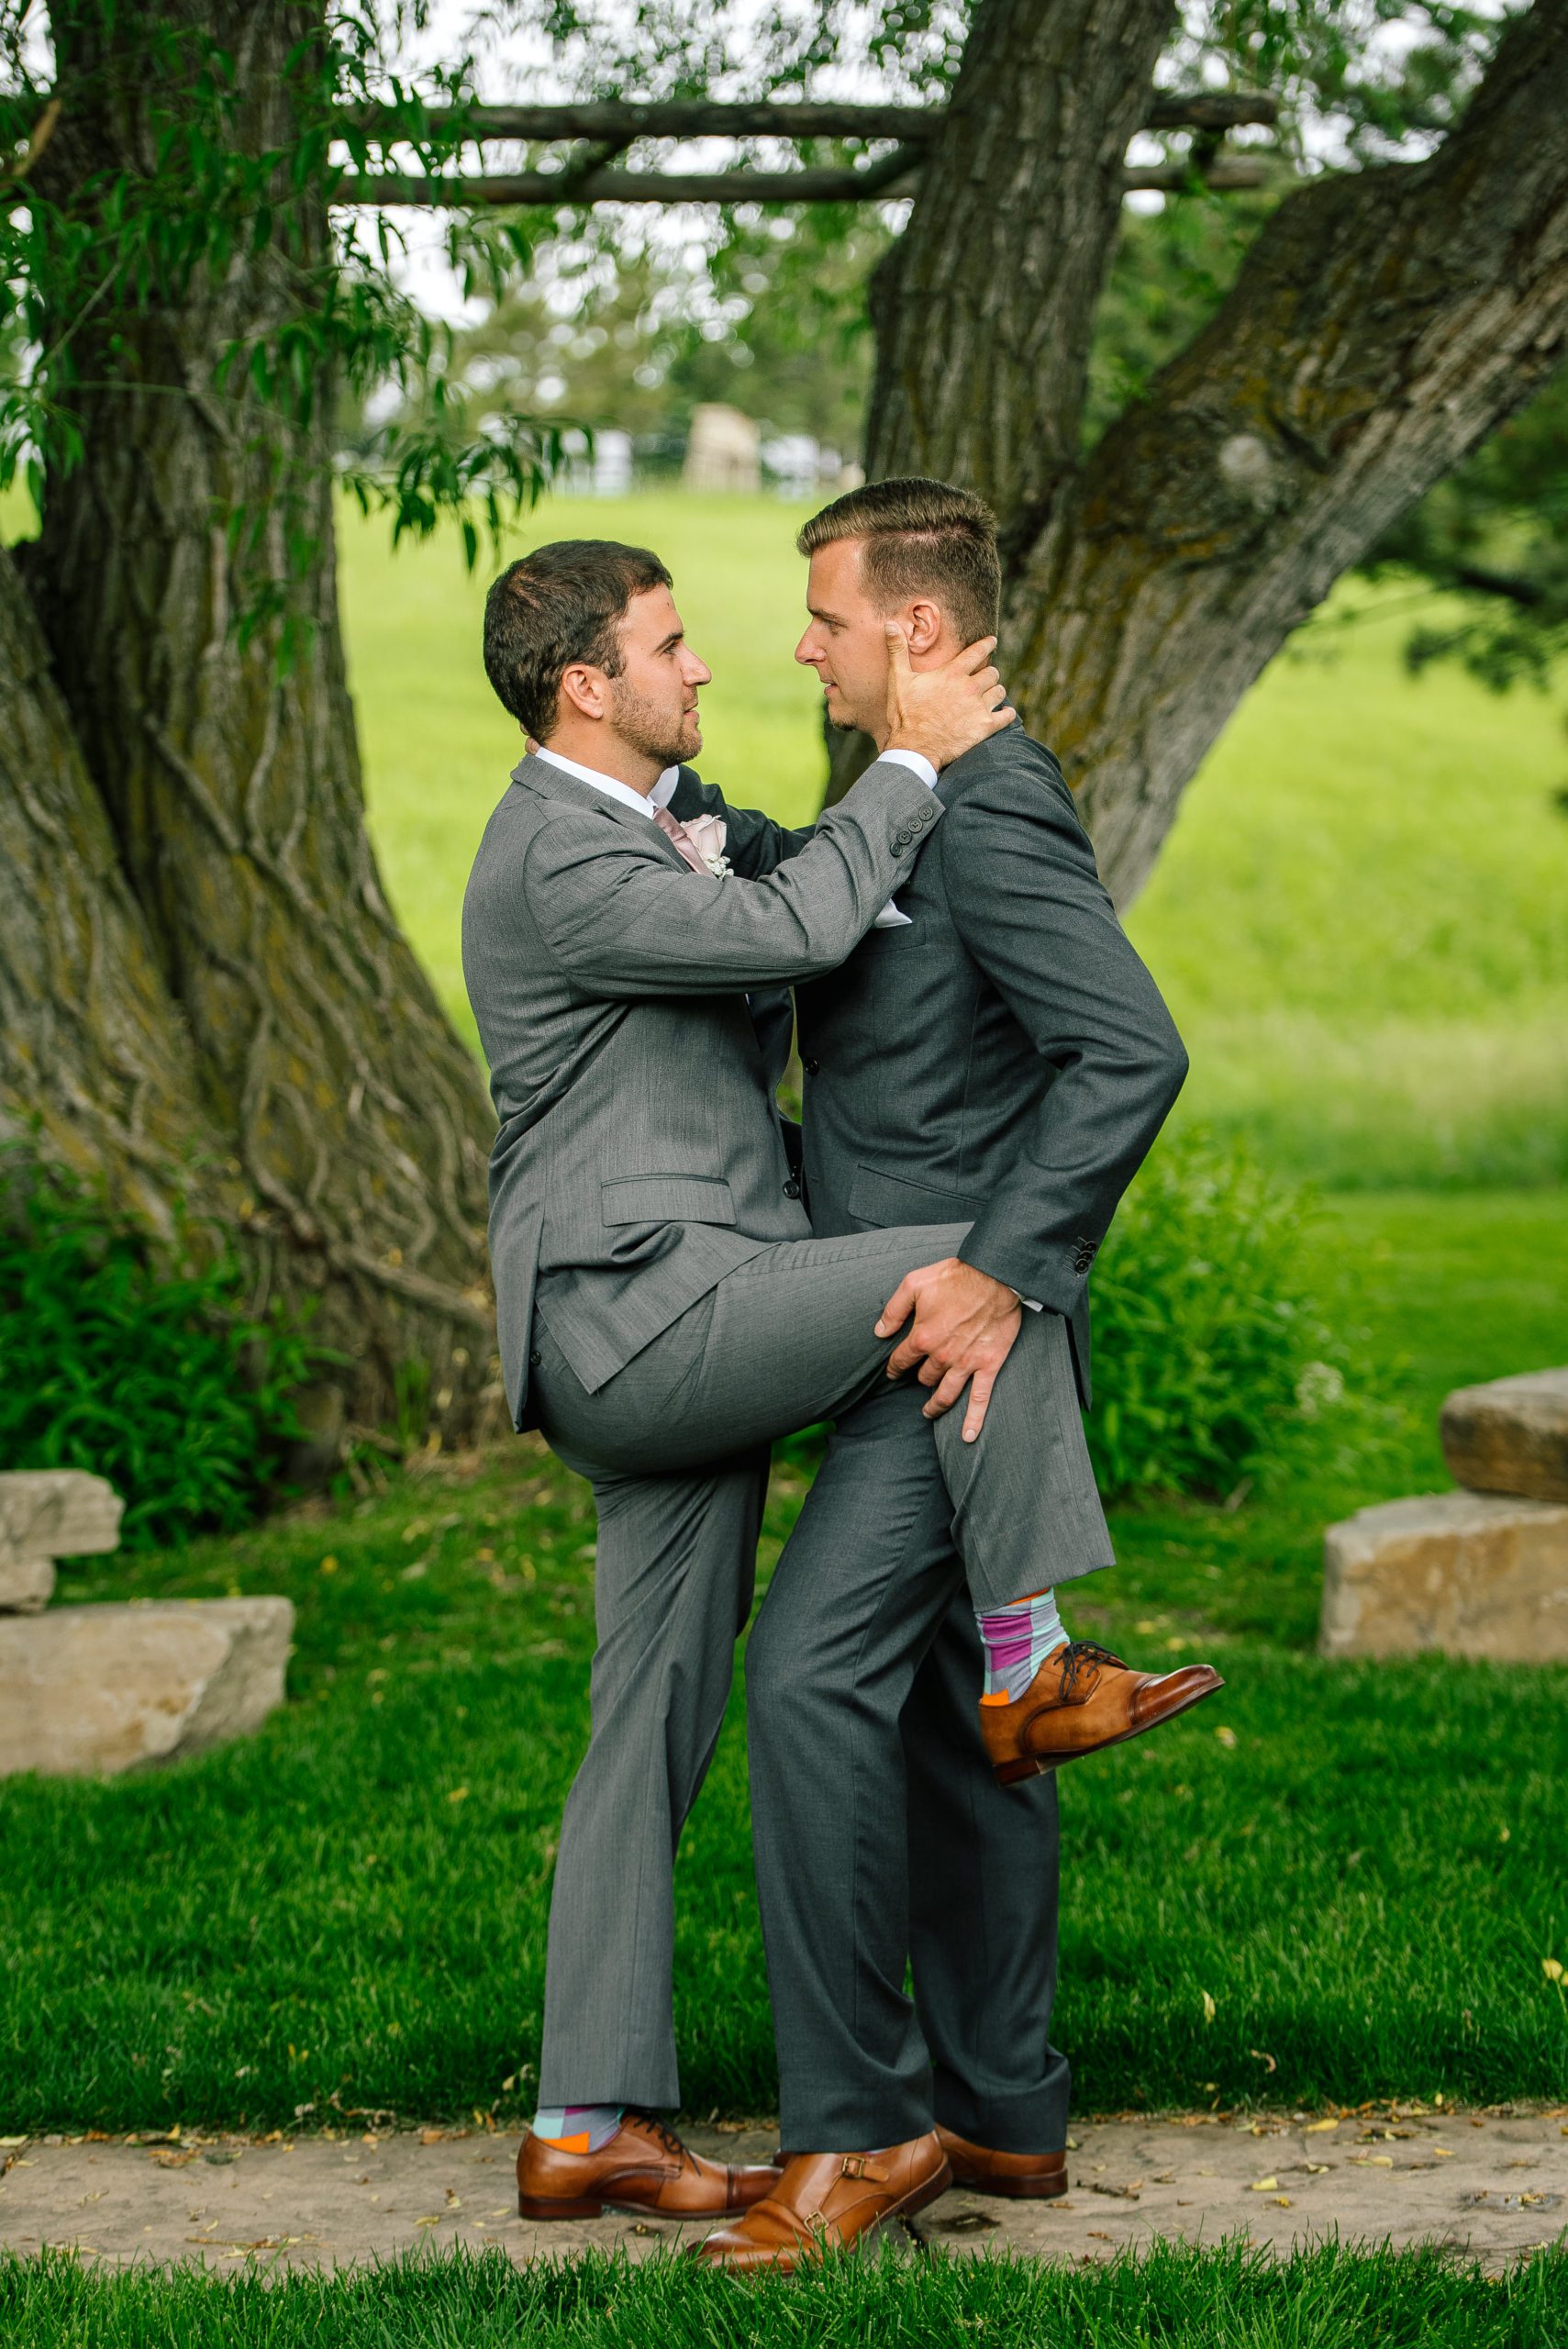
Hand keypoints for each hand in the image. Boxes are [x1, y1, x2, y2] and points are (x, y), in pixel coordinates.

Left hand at [874, 1257, 1022, 1441]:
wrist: (996, 1275)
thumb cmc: (955, 1276)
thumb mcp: (915, 1283)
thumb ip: (894, 1310)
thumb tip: (879, 1332)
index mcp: (923, 1336)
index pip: (901, 1361)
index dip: (894, 1367)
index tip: (893, 1371)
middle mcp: (942, 1356)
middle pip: (924, 1377)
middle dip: (918, 1378)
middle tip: (918, 1379)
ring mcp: (966, 1364)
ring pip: (945, 1394)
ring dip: (935, 1406)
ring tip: (928, 1411)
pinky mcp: (989, 1365)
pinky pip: (980, 1399)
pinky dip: (974, 1420)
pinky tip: (967, 1437)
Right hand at [881, 625, 1013, 769]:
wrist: (915, 748)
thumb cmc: (906, 714)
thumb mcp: (898, 680)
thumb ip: (897, 651)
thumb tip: (890, 624)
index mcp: (952, 673)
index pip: (978, 651)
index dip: (988, 644)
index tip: (993, 641)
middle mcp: (970, 687)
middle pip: (992, 672)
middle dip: (988, 674)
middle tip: (984, 679)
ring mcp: (979, 707)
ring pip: (1000, 692)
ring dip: (996, 692)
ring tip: (990, 696)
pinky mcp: (985, 727)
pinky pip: (1007, 716)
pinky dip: (1007, 713)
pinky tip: (1004, 713)